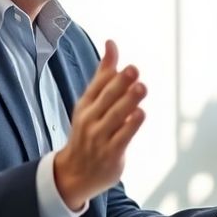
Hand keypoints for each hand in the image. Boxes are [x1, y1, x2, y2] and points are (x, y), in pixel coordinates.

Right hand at [54, 40, 146, 209]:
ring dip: (129, 102)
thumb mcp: (91, 102)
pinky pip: (122, 138)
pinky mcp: (111, 154)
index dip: (112, 75)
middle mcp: (90, 120)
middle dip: (120, 84)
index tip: (126, 65)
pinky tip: (140, 114)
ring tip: (141, 87)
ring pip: (115, 117)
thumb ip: (104, 74)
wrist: (74, 173)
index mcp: (85, 105)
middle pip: (106, 99)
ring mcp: (99, 138)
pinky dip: (130, 126)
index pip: (98, 86)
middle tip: (134, 70)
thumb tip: (112, 43)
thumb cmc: (88, 131)